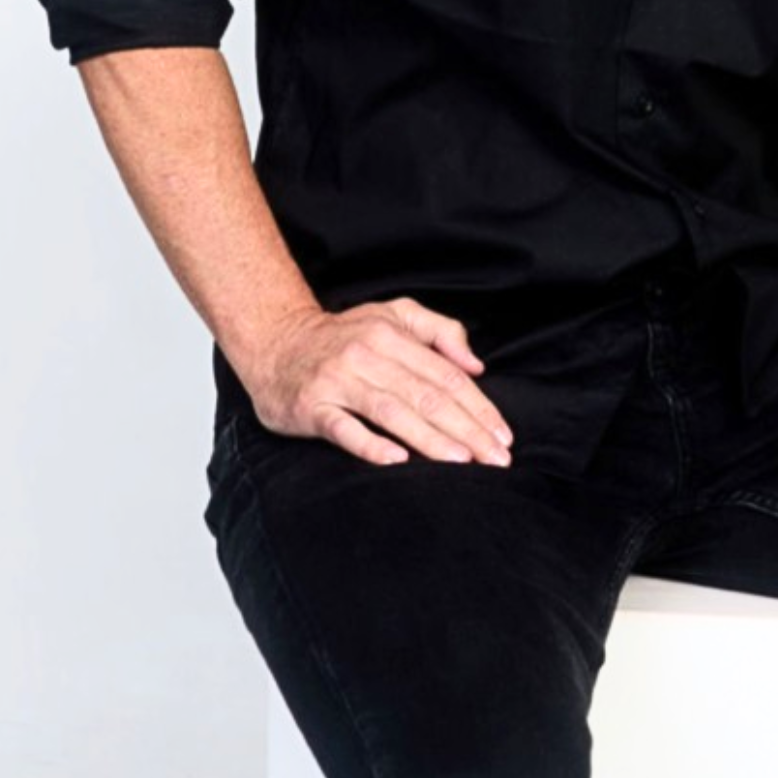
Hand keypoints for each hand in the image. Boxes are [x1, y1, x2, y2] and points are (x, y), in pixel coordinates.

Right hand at [237, 297, 514, 466]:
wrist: (274, 341)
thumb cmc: (342, 335)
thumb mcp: (393, 315)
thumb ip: (440, 331)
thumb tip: (477, 365)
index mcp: (392, 337)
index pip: (446, 376)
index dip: (479, 407)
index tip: (503, 437)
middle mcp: (367, 357)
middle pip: (427, 397)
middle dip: (467, 430)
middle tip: (495, 460)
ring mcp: (337, 382)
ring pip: (392, 412)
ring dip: (431, 438)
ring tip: (462, 461)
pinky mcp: (310, 407)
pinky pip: (343, 428)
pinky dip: (370, 444)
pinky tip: (397, 461)